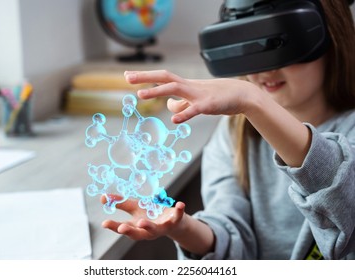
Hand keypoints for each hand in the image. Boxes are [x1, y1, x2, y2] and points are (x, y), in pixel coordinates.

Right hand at [101, 195, 186, 240]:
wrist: (173, 221)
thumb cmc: (150, 214)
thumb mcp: (134, 208)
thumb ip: (120, 203)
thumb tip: (102, 197)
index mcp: (137, 227)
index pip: (123, 228)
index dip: (114, 226)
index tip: (104, 223)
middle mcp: (148, 230)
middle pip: (138, 234)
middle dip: (130, 231)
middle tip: (122, 228)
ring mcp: (162, 227)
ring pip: (155, 229)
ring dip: (148, 226)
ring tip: (142, 222)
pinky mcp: (175, 220)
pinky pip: (178, 216)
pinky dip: (179, 211)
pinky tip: (180, 204)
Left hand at [124, 70, 258, 122]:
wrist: (242, 95)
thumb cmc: (217, 96)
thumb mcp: (195, 100)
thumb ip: (181, 104)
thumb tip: (169, 107)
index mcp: (185, 85)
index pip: (162, 77)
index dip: (146, 76)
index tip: (128, 75)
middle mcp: (189, 87)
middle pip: (164, 77)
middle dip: (145, 77)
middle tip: (126, 77)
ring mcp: (198, 95)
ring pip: (174, 89)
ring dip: (156, 91)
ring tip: (140, 94)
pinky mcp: (208, 105)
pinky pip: (194, 110)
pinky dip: (184, 114)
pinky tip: (174, 121)